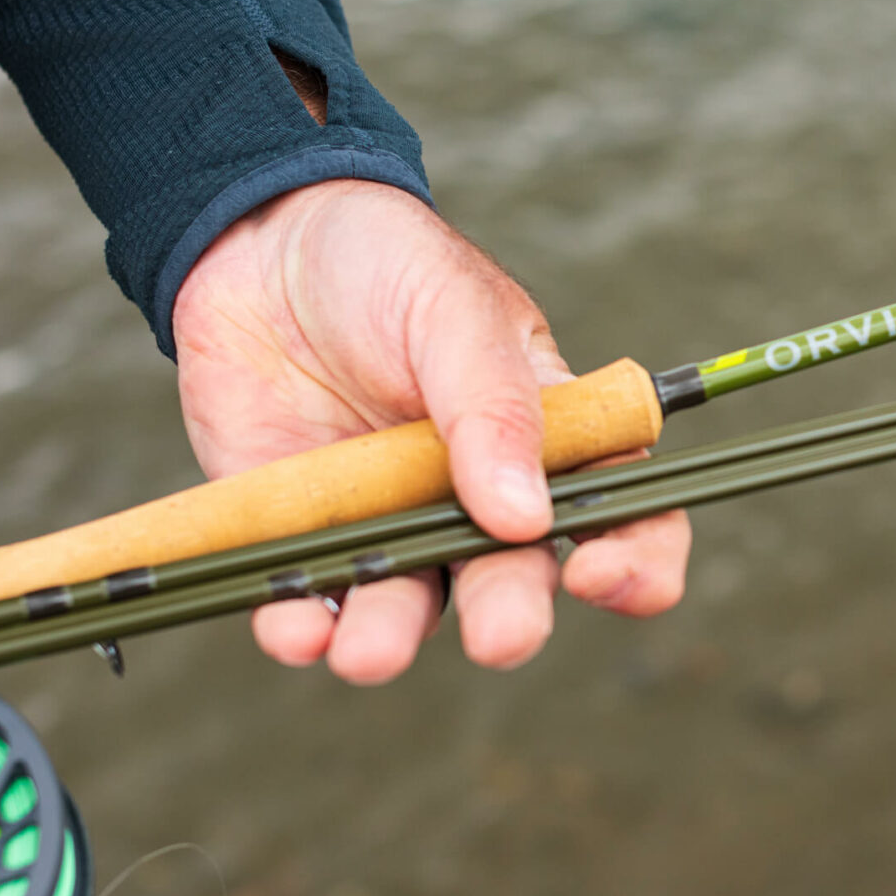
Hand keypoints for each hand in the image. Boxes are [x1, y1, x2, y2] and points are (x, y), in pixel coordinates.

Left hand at [169, 178, 689, 682]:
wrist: (258, 242)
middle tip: (499, 638)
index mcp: (546, 438)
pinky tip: (291, 630)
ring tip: (367, 653)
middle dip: (512, 619)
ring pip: (409, 607)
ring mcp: (391, 522)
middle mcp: (477, 498)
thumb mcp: (455, 310)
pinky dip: (300, 627)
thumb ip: (492, 409)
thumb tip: (527, 518)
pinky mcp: (303, 534)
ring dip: (392, 638)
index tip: (604, 577)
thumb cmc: (385, 262)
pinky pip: (308, 601)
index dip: (638, 560)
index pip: (624, 515)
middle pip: (515, 581)